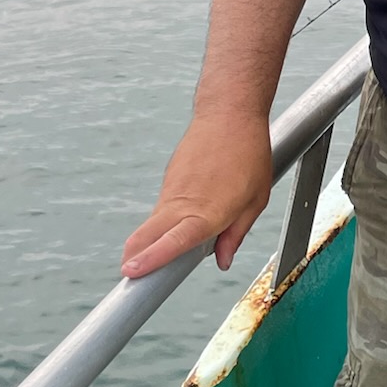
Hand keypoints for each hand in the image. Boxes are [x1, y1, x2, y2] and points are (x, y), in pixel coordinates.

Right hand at [122, 108, 273, 277]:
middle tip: (131, 273)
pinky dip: (169, 217)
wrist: (230, 114)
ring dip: (156, 238)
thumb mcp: (256, 200)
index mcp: (210, 212)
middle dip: (135, 256)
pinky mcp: (170, 178)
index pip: (176, 240)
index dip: (152, 258)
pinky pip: (165, 206)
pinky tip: (192, 208)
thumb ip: (236, 234)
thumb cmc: (250, 155)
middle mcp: (185, 202)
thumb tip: (222, 261)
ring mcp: (173, 189)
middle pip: (147, 234)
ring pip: (156, 222)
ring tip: (176, 240)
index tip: (131, 272)